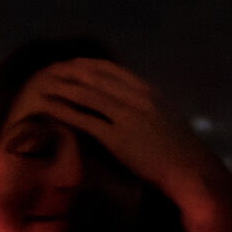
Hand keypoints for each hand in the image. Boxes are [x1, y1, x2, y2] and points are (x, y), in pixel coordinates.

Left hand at [28, 58, 231, 231]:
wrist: (189, 168)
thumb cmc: (178, 148)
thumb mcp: (164, 116)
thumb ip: (145, 106)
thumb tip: (125, 104)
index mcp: (150, 91)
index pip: (113, 69)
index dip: (88, 64)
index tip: (71, 63)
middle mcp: (137, 97)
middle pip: (97, 77)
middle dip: (71, 71)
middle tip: (50, 69)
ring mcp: (127, 116)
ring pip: (88, 95)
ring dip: (63, 87)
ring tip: (42, 84)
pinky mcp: (118, 137)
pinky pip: (85, 119)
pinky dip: (64, 110)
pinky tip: (49, 107)